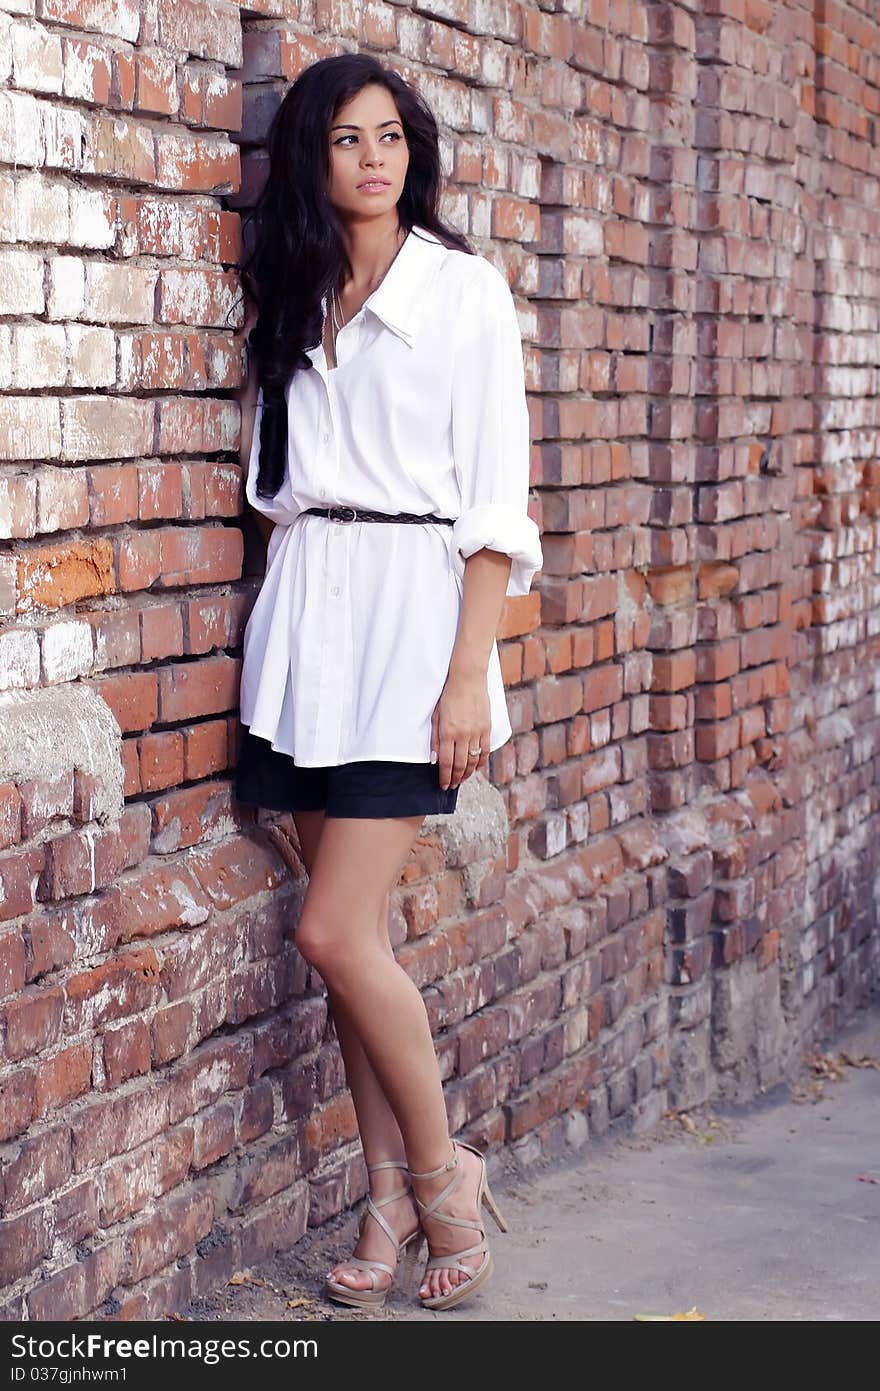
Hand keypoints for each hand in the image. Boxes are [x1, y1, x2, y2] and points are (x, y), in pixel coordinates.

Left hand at [430, 670, 490, 789]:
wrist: (468, 679)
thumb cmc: (448, 696)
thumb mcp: (435, 716)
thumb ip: (434, 739)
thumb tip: (433, 760)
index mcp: (447, 733)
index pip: (446, 763)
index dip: (444, 777)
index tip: (443, 785)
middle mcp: (462, 735)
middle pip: (460, 765)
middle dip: (455, 779)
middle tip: (452, 786)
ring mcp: (476, 732)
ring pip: (473, 761)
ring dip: (467, 773)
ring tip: (462, 779)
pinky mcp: (487, 728)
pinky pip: (485, 751)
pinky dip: (480, 762)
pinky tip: (476, 767)